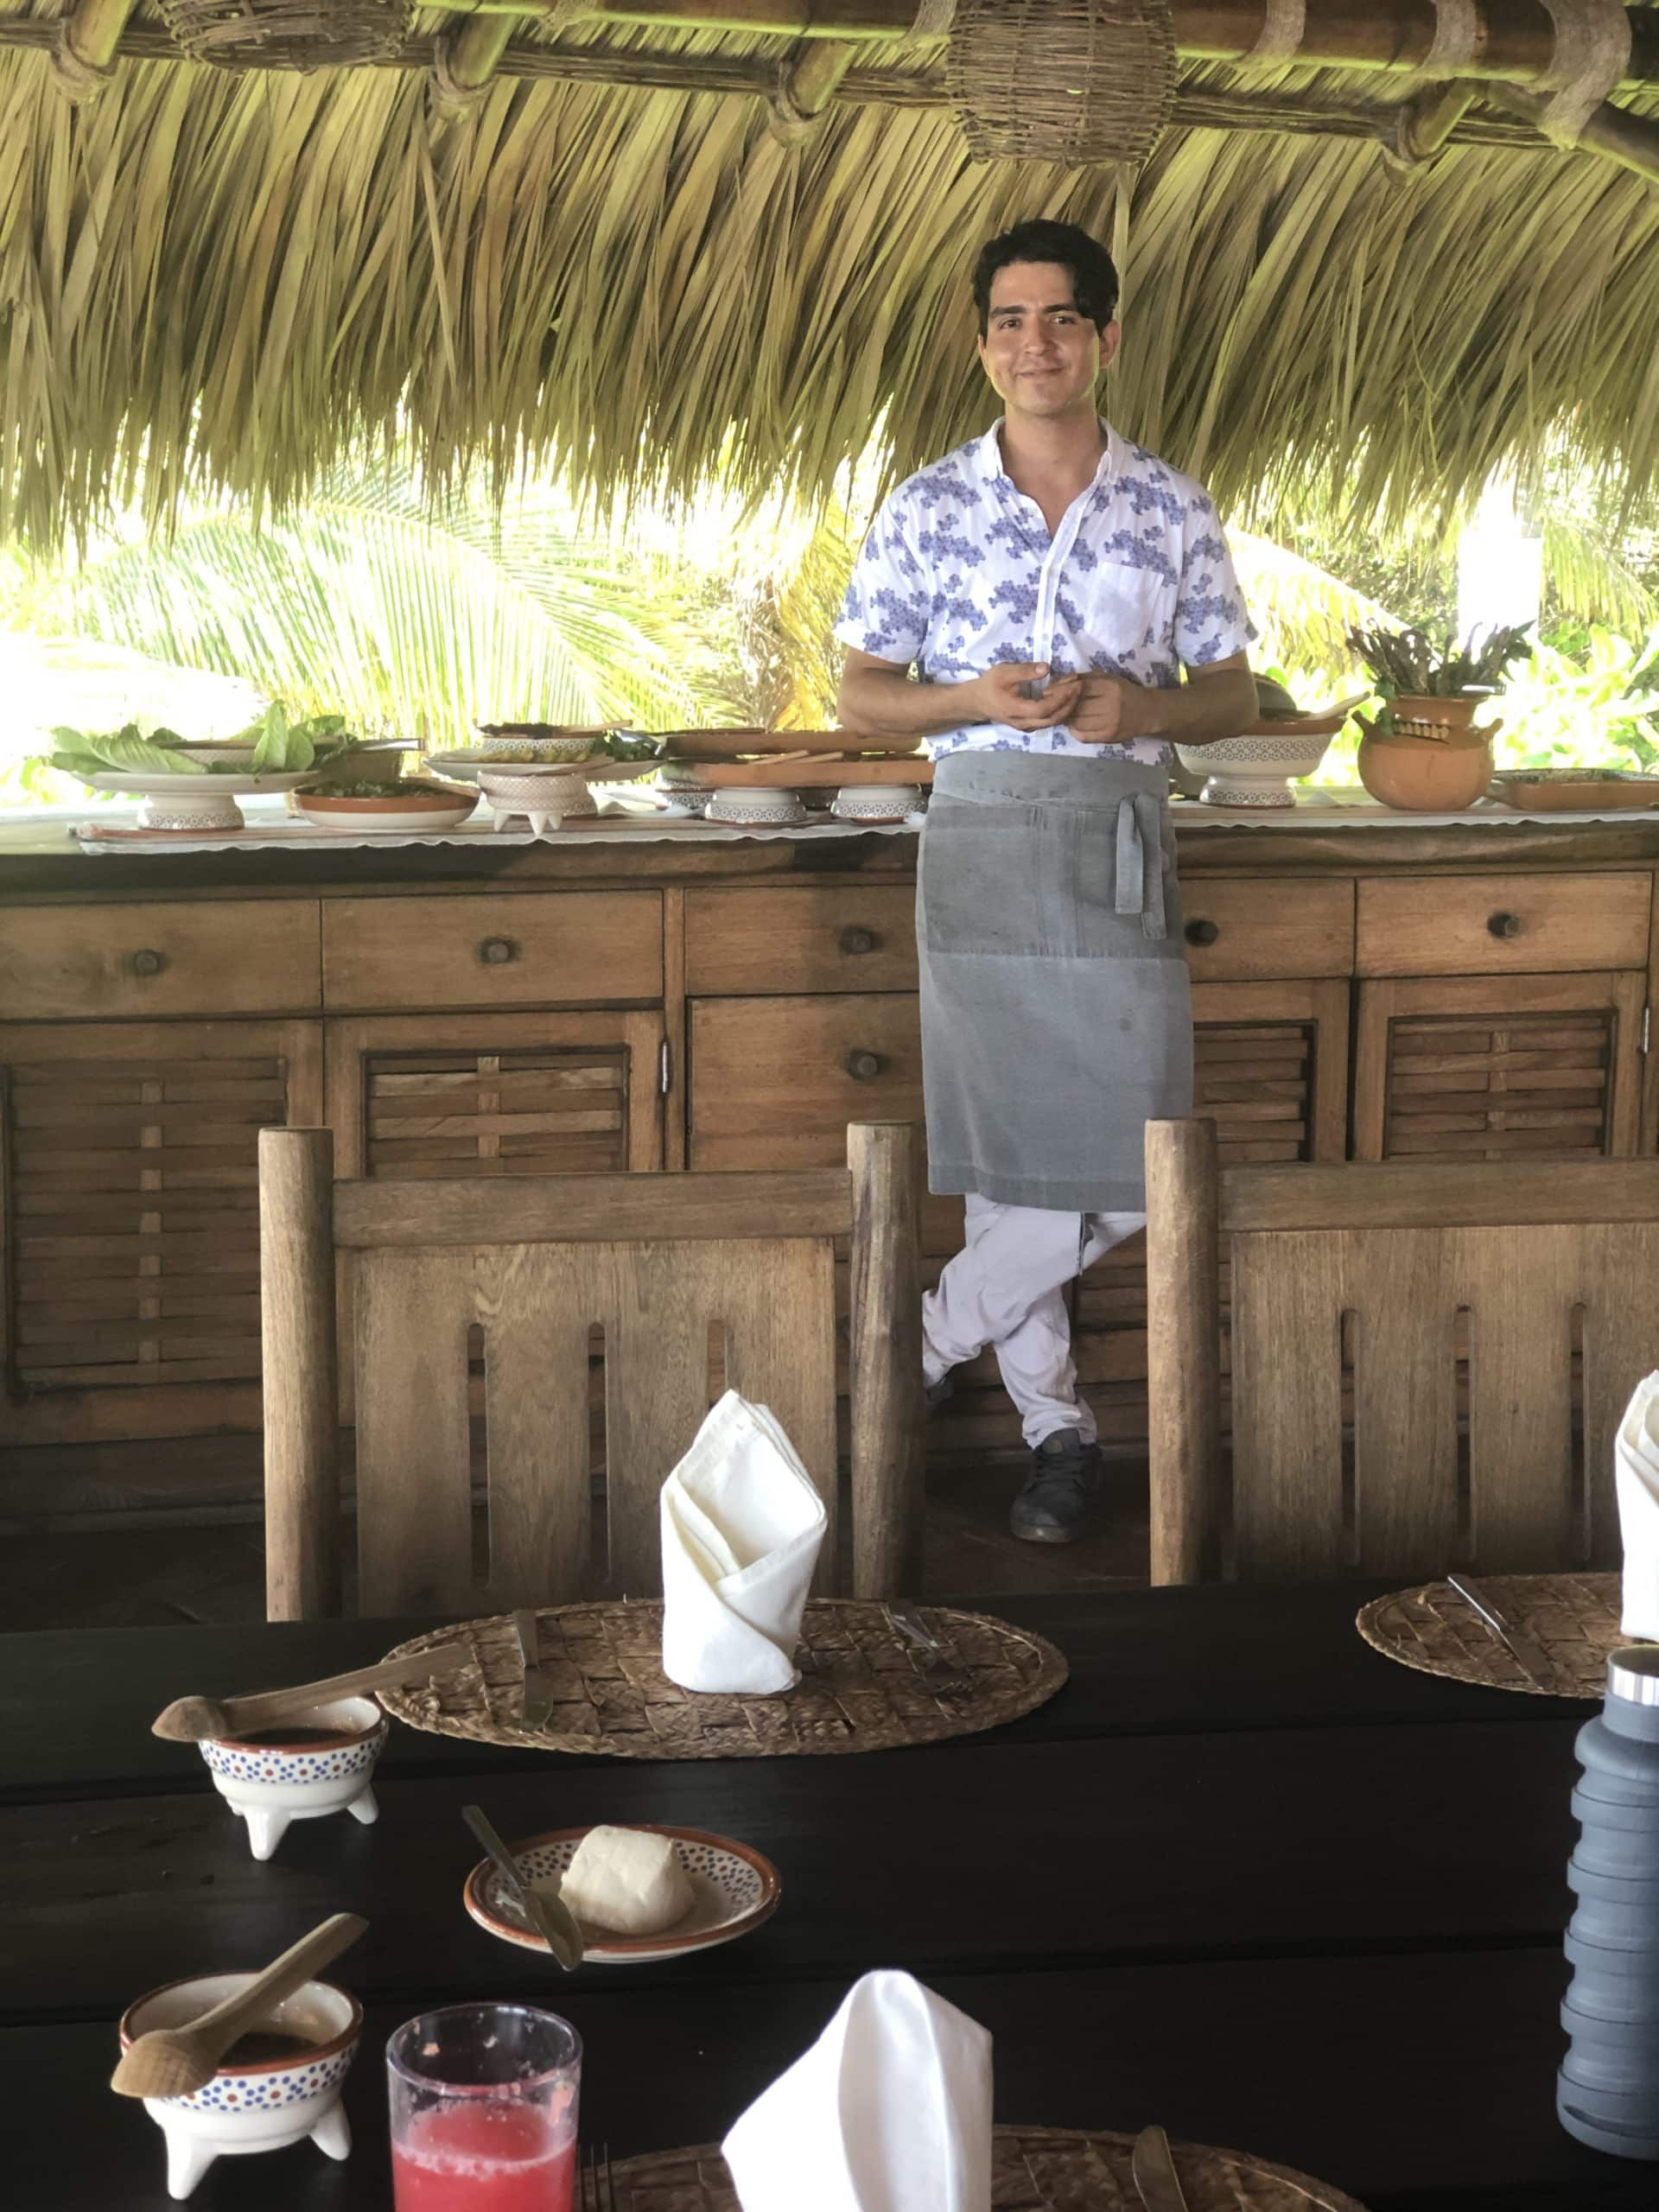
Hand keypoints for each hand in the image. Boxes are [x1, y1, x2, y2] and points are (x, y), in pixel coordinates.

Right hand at [969, 662, 1083, 732]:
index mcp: (1016, 710)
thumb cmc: (990, 685)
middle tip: (1080, 686)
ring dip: (1067, 707)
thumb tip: (1047, 668)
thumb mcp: (1004, 672)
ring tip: (1075, 689)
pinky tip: (1066, 696)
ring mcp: (1027, 726)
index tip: (1073, 683)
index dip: (1061, 698)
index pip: (1044, 709)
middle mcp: (1023, 723)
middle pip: (1052, 719)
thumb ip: (1025, 671)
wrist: (978, 701)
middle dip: (1069, 703)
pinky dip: (1060, 709)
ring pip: (1053, 722)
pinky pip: (1049, 720)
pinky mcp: (1030, 724)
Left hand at [1063, 671, 1160, 745]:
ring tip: (1066, 714)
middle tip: (1057, 705)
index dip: (1063, 691)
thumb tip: (1059, 683)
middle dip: (1063, 706)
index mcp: (1110, 686)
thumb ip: (1086, 678)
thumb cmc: (1124, 692)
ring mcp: (1110, 723)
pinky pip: (1083, 736)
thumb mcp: (1109, 678)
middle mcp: (1111, 704)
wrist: (1147, 711)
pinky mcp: (1108, 737)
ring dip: (1067, 719)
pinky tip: (1074, 725)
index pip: (1079, 688)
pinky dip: (1074, 731)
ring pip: (1077, 722)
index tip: (1054, 693)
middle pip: (1076, 706)